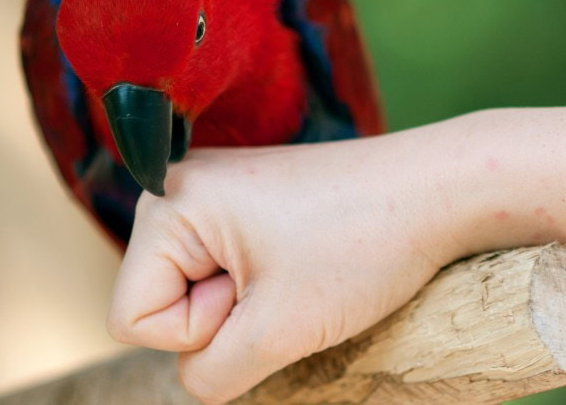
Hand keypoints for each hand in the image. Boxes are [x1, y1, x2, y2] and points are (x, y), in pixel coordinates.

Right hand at [106, 132, 464, 403]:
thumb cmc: (361, 246)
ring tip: (299, 271)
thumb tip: (193, 375)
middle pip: (158, 299)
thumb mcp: (276, 330)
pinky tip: (302, 264)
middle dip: (221, 315)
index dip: (196, 331)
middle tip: (285, 282)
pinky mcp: (245, 203)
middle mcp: (180, 189)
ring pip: (193, 289)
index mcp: (169, 204)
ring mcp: (214, 193)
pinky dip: (258, 284)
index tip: (260, 294)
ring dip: (244, 302)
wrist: (434, 190)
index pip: (130, 318)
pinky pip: (222, 269)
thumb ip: (211, 373)